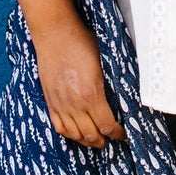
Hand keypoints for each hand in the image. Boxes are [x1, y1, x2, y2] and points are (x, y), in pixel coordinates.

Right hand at [32, 17, 124, 147]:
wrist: (55, 33)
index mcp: (91, 94)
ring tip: (96, 140)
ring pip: (75, 134)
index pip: (108, 126)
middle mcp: (75, 104)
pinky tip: (76, 133)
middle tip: (112, 140)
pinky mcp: (50, 100)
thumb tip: (125, 93)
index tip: (124, 134)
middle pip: (92, 135)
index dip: (118, 134)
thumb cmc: (81, 42)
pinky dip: (69, 134)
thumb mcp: (105, 61)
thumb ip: (112, 81)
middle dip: (104, 141)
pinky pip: (58, 126)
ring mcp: (60, 104)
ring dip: (87, 141)